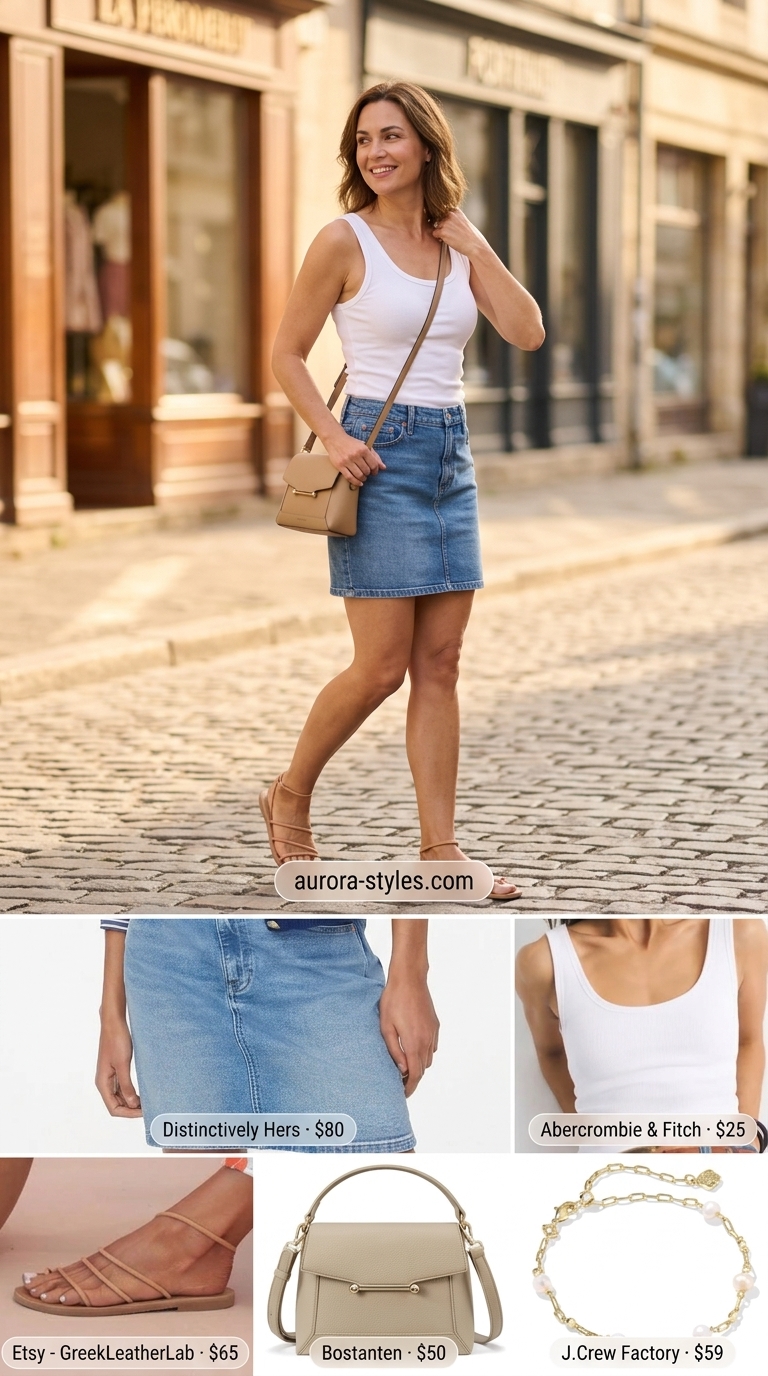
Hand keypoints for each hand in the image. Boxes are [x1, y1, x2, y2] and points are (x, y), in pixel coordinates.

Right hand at [95, 1016, 142, 1116]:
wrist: (114, 1023)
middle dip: (131, 1109)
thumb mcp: (123, 1064)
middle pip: (117, 1105)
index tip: (144, 1112)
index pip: (113, 1108)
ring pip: (120, 1097)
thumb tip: (132, 1104)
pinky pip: (122, 1087)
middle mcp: (104, 1082)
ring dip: (132, 1102)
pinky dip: (132, 1093)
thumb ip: (126, 1085)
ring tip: (147, 1102)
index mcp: (102, 1083)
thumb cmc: (116, 1041)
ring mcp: (110, 1077)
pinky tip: (142, 1093)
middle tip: (149, 1109)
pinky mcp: (116, 1070)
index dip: (128, 1113)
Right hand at [325, 430, 385, 487]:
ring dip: (363, 478)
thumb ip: (375, 456)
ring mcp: (347, 461)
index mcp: (363, 449)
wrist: (335, 439)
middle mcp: (355, 455)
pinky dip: (356, 482)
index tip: (374, 472)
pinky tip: (359, 483)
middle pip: (366, 470)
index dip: (375, 470)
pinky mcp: (340, 466)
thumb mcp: (364, 446)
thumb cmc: (351, 443)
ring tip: (363, 477)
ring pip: (359, 475)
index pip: (373, 464)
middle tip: (367, 473)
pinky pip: (349, 477)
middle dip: (368, 474)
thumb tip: (383, 467)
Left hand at [379, 976, 439, 1097]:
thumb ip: (394, 1050)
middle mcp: (427, 1040)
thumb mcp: (386, 1027)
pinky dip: (424, 1052)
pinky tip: (413, 1047)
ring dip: (419, 1064)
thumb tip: (402, 1069)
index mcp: (414, 1042)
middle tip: (400, 1081)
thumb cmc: (393, 1000)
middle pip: (423, 1068)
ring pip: (429, 1058)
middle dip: (413, 1077)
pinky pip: (432, 1046)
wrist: (409, 979)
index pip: (415, 1074)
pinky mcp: (435, 1024)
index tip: (403, 1094)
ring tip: (406, 1064)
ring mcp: (433, 1032)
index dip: (409, 1087)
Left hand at [432, 208, 486, 259]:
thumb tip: (441, 220)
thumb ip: (454, 219)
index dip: (446, 221)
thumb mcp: (463, 221)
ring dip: (441, 233)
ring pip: (437, 227)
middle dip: (443, 227)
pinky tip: (448, 241)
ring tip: (452, 238)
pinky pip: (434, 234)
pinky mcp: (443, 231)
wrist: (476, 245)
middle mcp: (450, 214)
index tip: (452, 227)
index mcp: (456, 210)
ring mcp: (446, 222)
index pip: (444, 213)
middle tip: (453, 234)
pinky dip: (439, 238)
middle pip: (439, 220)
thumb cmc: (471, 236)